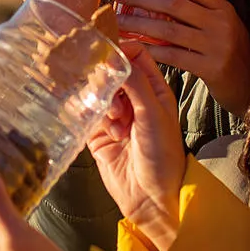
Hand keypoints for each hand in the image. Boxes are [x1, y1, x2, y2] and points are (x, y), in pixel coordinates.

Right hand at [88, 43, 184, 250]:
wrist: (152, 198)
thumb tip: (116, 56)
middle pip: (111, 73)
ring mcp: (115, 117)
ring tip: (116, 124)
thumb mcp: (153, 113)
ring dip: (103, 105)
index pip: (136, 57)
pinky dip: (91, 118)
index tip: (108, 54)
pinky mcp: (98, 135)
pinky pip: (86, 115)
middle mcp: (134, 100)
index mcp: (154, 90)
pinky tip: (106, 132)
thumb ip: (135, 82)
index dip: (121, 52)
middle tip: (115, 99)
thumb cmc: (163, 156)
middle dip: (108, 81)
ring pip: (97, 93)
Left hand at [112, 0, 249, 114]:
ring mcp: (217, 45)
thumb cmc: (227, 51)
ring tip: (117, 22)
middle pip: (174, 3)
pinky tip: (133, 47)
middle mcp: (221, 22)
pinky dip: (150, 49)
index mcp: (222, 6)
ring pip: (169, 29)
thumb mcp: (217, 24)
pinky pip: (172, 55)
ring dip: (138, 24)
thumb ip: (191, 8)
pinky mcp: (211, 68)